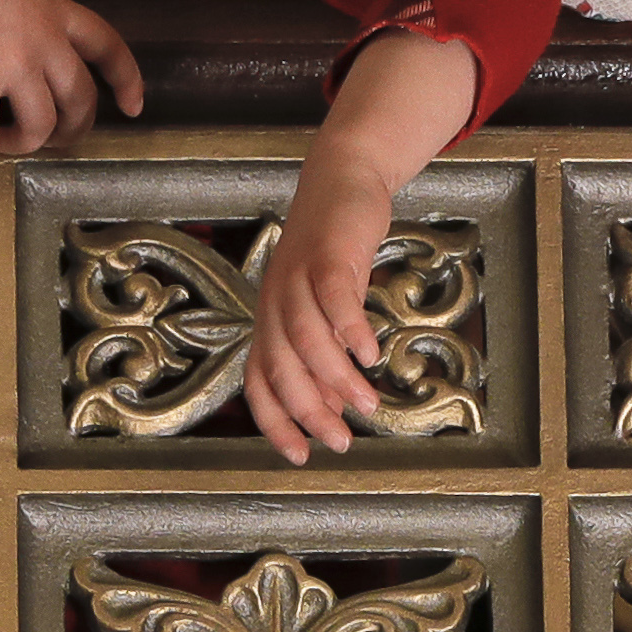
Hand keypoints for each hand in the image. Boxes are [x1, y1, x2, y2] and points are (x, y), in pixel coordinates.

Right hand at [0, 0, 142, 202]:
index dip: (127, 80)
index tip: (133, 108)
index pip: (109, 48)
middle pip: (81, 98)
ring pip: (42, 124)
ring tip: (7, 145)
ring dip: (27, 145)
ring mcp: (15, 63)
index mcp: (57, 11)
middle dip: (74, 128)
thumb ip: (25, 13)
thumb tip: (15, 36)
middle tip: (55, 141)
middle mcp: (46, 41)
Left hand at [243, 28, 476, 463]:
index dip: (275, 422)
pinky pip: (334, 297)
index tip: (301, 455)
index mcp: (269, 317)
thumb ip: (325, 349)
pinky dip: (349, 329)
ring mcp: (298, 275)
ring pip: (306, 338)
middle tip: (340, 441)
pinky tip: (371, 353)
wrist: (341, 176)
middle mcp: (275, 300)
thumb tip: (338, 405)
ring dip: (335, 378)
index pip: (260, 381)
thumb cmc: (333, 247)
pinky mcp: (328, 253)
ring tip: (366, 405)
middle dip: (309, 411)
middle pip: (281, 366)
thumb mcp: (323, 303)